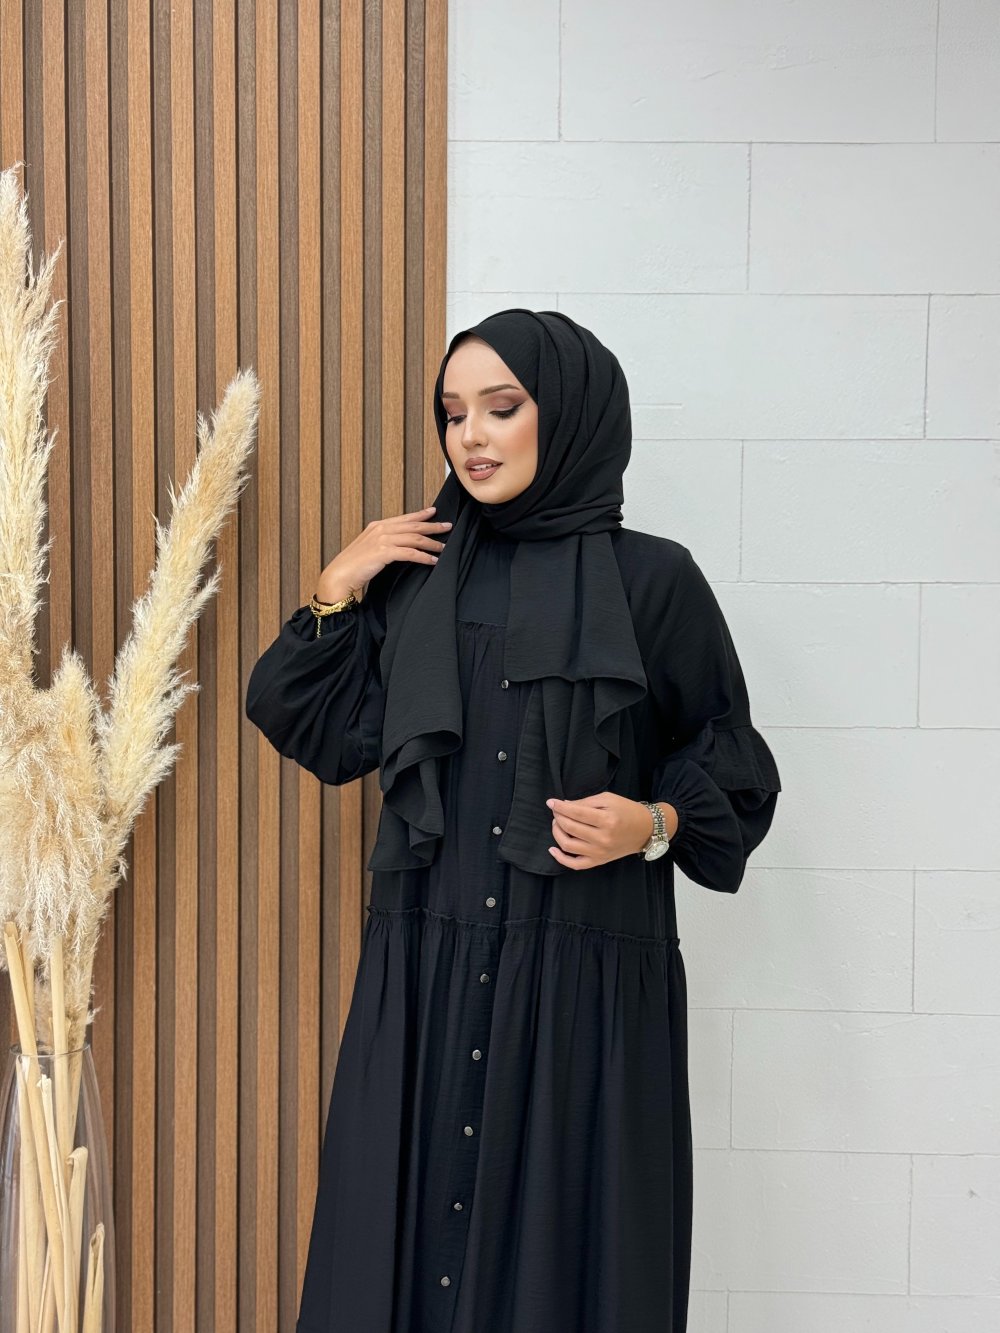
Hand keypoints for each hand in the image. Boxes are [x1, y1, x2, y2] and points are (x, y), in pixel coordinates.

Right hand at [315, 504, 452, 602]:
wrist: (339, 575)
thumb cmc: (353, 566)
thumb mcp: (369, 549)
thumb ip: (383, 543)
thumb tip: (398, 545)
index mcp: (377, 526)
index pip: (404, 518)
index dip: (420, 514)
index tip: (433, 511)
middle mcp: (380, 529)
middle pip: (413, 526)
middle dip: (432, 526)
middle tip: (447, 526)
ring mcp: (382, 540)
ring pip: (414, 538)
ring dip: (431, 543)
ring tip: (443, 547)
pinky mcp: (384, 553)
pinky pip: (410, 553)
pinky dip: (424, 557)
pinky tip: (433, 560)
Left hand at [545, 793, 677, 869]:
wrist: (645, 830)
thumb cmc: (627, 811)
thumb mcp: (608, 799)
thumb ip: (585, 802)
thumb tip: (564, 805)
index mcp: (607, 820)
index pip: (576, 813)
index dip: (560, 807)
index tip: (551, 802)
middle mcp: (603, 838)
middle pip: (569, 828)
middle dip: (558, 817)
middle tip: (556, 810)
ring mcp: (600, 853)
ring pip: (568, 845)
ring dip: (557, 832)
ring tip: (557, 823)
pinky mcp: (599, 861)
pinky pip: (575, 864)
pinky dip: (561, 858)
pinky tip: (553, 849)